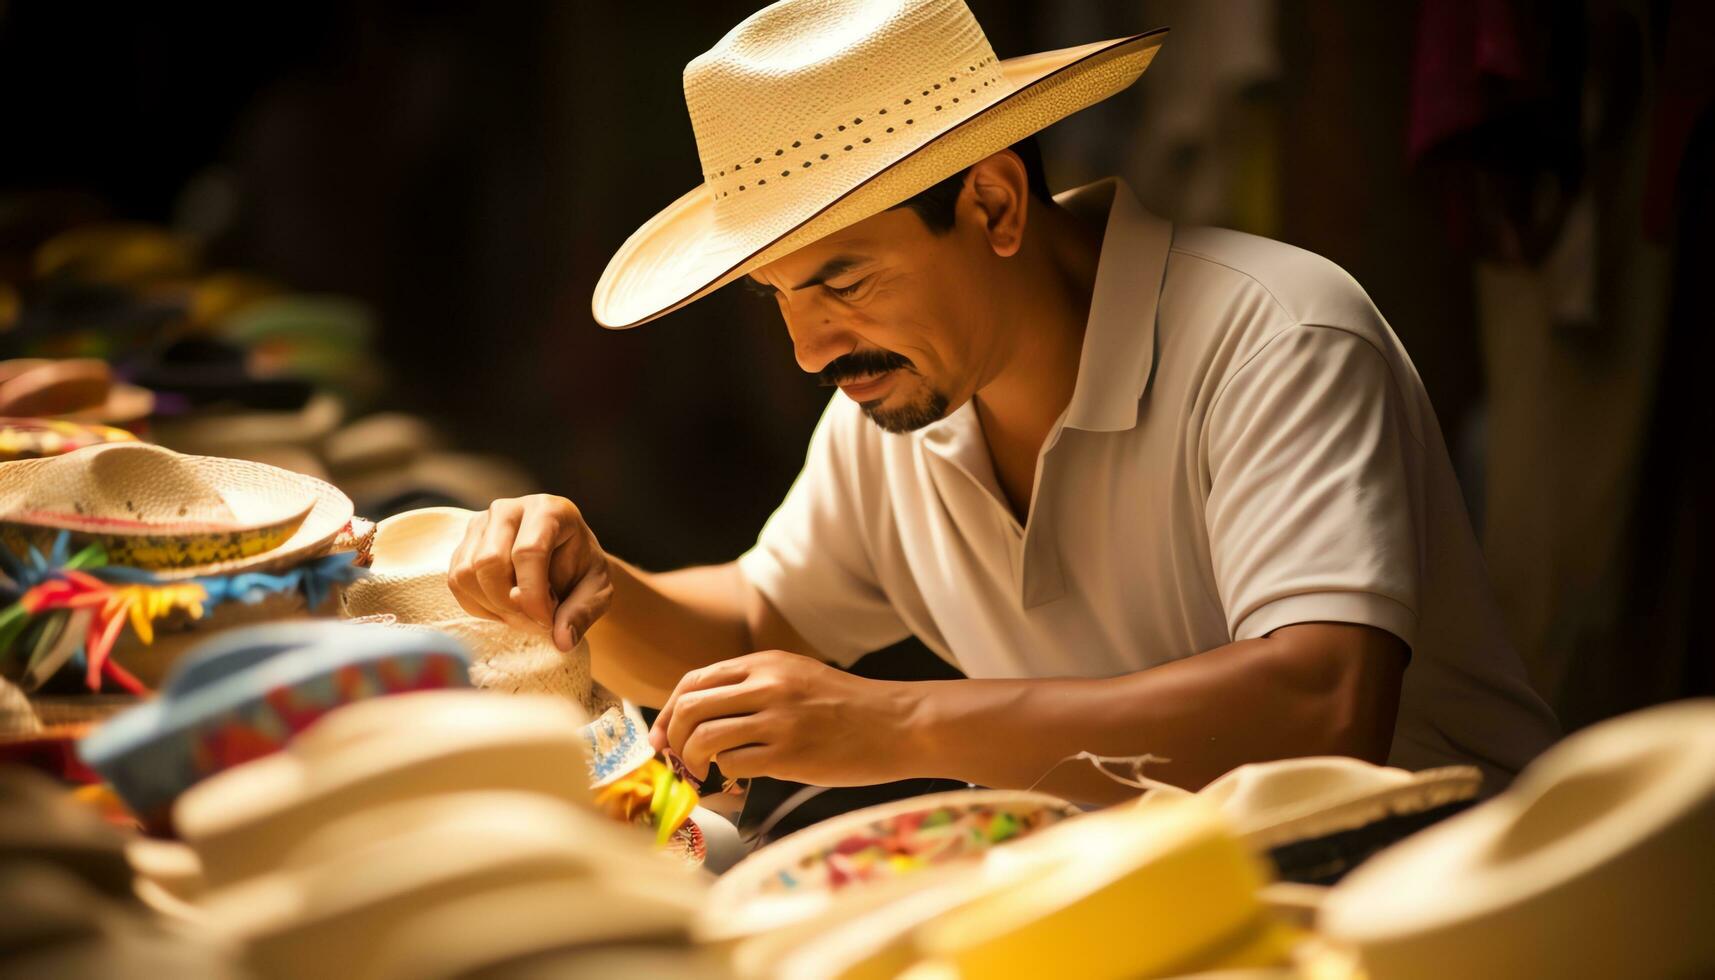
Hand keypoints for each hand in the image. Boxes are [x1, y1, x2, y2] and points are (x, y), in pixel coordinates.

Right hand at [447, 494, 612, 650]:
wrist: (565, 559)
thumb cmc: (582, 571)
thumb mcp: (597, 591)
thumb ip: (583, 613)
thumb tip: (562, 640)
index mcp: (549, 510)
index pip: (529, 552)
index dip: (534, 596)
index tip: (547, 622)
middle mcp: (509, 509)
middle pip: (490, 562)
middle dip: (509, 604)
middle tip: (534, 621)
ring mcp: (481, 524)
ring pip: (467, 573)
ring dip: (493, 607)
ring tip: (521, 615)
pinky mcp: (464, 543)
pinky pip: (456, 582)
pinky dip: (478, 606)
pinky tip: (504, 609)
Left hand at [649, 651, 922, 786]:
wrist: (897, 723)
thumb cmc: (849, 707)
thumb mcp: (798, 677)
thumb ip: (754, 686)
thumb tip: (704, 715)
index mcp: (766, 663)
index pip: (695, 681)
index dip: (669, 711)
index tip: (662, 735)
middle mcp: (767, 685)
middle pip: (690, 707)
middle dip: (671, 737)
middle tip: (676, 759)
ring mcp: (777, 719)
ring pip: (703, 737)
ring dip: (692, 760)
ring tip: (702, 772)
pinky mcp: (789, 753)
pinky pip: (733, 764)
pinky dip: (725, 774)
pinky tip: (737, 777)